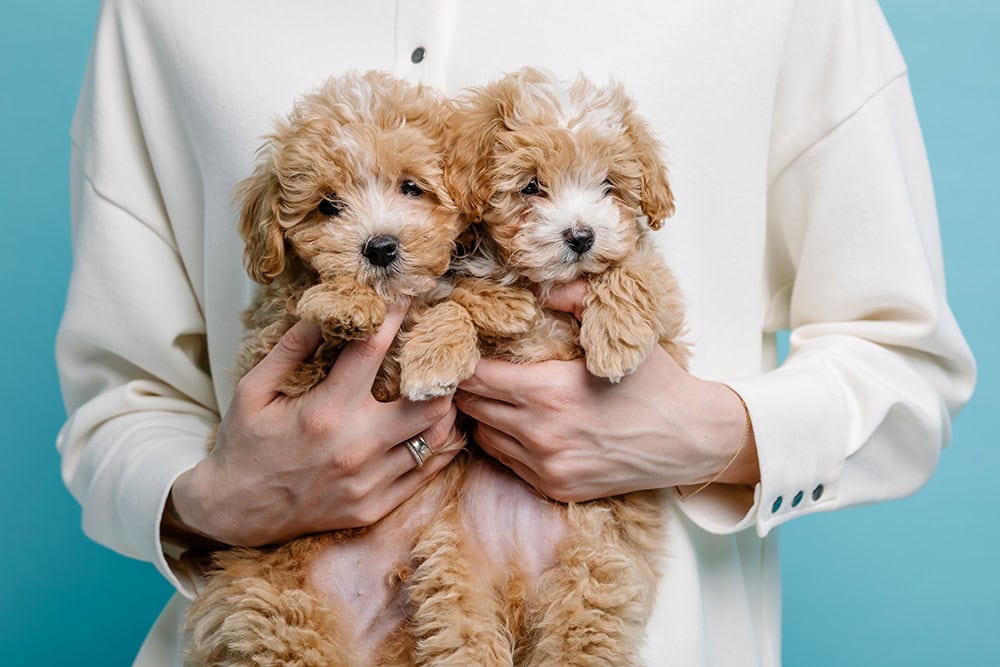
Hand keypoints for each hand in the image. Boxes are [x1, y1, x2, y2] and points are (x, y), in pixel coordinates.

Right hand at [170, 302, 460, 546]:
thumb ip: (292, 349)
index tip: (406, 298)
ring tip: (439, 390)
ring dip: (443, 409)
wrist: (234, 513)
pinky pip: (425, 473)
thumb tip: (326, 312)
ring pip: (435, 438)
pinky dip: (437, 446)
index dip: (393, 318)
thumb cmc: (244, 444)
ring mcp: (368, 481)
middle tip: (438, 356)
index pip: (373, 351)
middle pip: (429, 401)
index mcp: (325, 412)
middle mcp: (355, 447)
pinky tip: (434, 427)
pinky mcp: (373, 507)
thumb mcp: (254, 390)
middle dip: (438, 373)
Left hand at [455, 282, 757, 501]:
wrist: (690, 440)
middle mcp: (539, 434)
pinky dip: (506, 442)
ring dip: (485, 416)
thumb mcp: (616, 333)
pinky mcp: (555, 487)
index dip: (465, 361)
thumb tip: (542, 282)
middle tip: (476, 370)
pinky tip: (521, 424)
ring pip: (484, 437)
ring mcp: (546, 466)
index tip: (467, 349)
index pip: (475, 377)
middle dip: (469, 387)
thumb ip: (575, 298)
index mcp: (546, 392)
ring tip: (498, 397)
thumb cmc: (654, 383)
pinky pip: (507, 462)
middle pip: (472, 408)